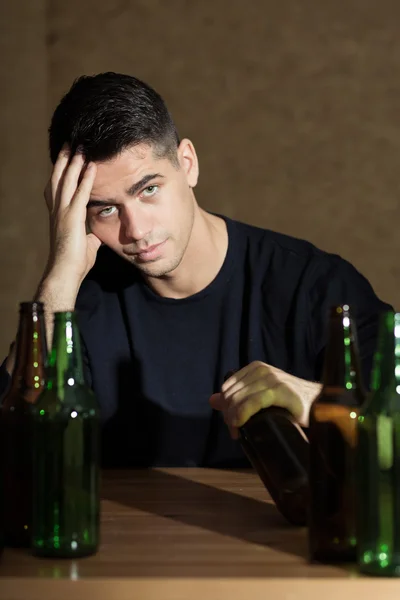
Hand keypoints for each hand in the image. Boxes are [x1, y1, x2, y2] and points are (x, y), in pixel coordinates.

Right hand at [43, 145, 100, 286]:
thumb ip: (90, 237)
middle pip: (59, 178)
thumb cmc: (75, 262)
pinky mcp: (72, 218)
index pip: (58, 188)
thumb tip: (96, 237)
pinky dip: (86, 179)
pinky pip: (80, 193)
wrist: (66, 272)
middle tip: (69, 143)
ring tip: (80, 147)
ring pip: (67, 181)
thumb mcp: (86, 245)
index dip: (60, 172)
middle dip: (64, 160)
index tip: (65, 158)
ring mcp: (63, 213)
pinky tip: (91, 166)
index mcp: (59, 215)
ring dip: (74, 163)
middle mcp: (57, 210)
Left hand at [209, 361, 321, 438]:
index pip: (227, 387)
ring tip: (239, 432)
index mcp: (256, 369)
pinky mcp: (282, 390)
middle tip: (236, 431)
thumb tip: (212, 400)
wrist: (320, 406)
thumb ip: (237, 398)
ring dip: (234, 418)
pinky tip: (242, 424)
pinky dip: (243, 414)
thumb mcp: (261, 398)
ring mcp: (273, 379)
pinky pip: (254, 402)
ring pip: (240, 399)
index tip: (232, 424)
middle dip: (229, 415)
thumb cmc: (290, 404)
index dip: (225, 407)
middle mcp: (263, 370)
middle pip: (232, 394)